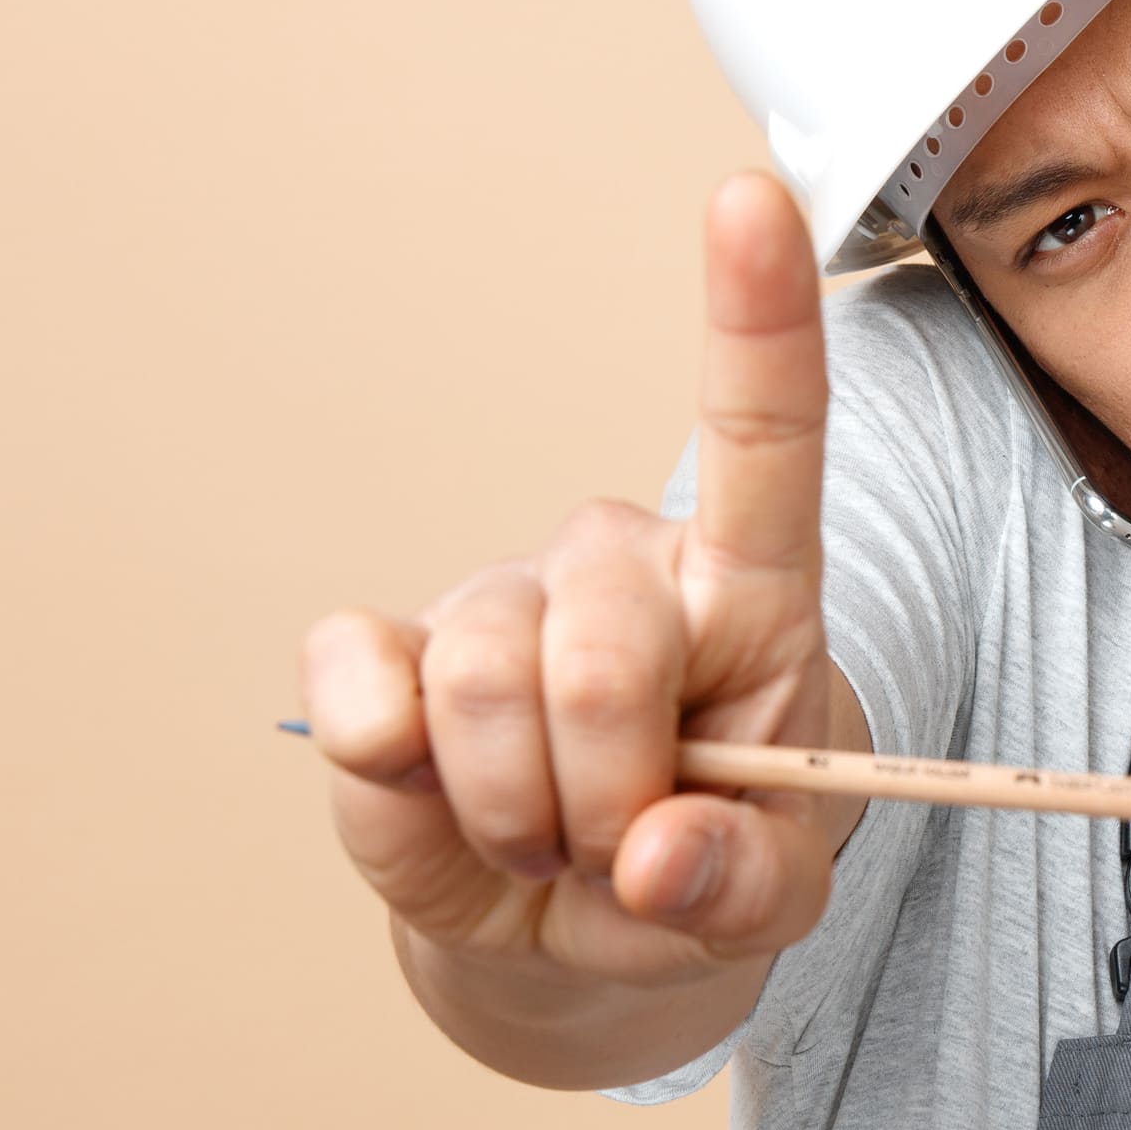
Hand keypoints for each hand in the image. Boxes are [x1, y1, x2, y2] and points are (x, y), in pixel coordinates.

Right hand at [297, 174, 864, 1002]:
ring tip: (550, 841)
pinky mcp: (378, 654)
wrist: (577, 932)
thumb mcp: (771, 900)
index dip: (757, 320)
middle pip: (603, 651)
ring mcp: (492, 598)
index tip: (755, 197)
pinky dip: (389, 773)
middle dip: (613, 797)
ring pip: (484, 685)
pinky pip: (359, 689)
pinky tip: (433, 795)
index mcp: (749, 593)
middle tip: (624, 853)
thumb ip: (750, 881)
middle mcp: (616, 566)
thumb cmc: (697, 873)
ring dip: (521, 813)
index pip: (764, 437)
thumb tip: (660, 858)